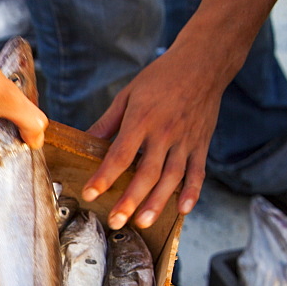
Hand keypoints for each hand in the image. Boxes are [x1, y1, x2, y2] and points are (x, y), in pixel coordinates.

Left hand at [83, 43, 226, 228]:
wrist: (203, 63)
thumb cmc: (160, 78)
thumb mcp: (128, 95)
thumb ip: (107, 122)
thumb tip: (83, 140)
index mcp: (142, 120)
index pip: (120, 155)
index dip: (104, 176)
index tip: (90, 193)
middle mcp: (165, 134)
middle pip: (147, 173)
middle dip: (130, 200)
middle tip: (116, 222)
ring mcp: (186, 140)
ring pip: (172, 178)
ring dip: (157, 202)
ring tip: (142, 223)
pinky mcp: (201, 144)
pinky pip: (198, 172)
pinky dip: (192, 193)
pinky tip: (182, 211)